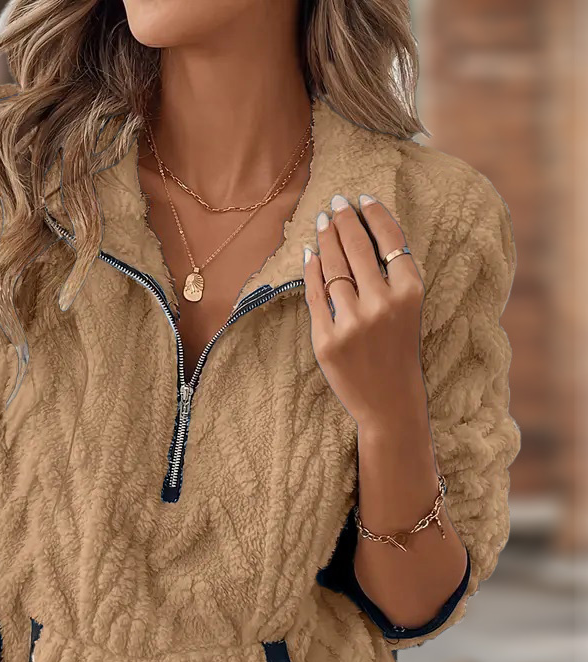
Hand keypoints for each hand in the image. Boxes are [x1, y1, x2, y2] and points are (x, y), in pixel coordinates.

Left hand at [302, 193, 428, 430]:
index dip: (375, 214)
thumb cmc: (399, 352)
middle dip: (344, 219)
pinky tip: (310, 253)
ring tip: (322, 224)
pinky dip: (311, 270)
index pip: (390, 240)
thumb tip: (362, 232)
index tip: (362, 199)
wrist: (389, 403)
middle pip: (357, 247)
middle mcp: (382, 304)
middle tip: (335, 204)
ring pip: (333, 266)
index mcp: (410, 293)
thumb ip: (392, 277)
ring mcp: (352, 323)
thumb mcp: (408, 311)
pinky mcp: (328, 340)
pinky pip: (315, 295)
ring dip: (325, 239)